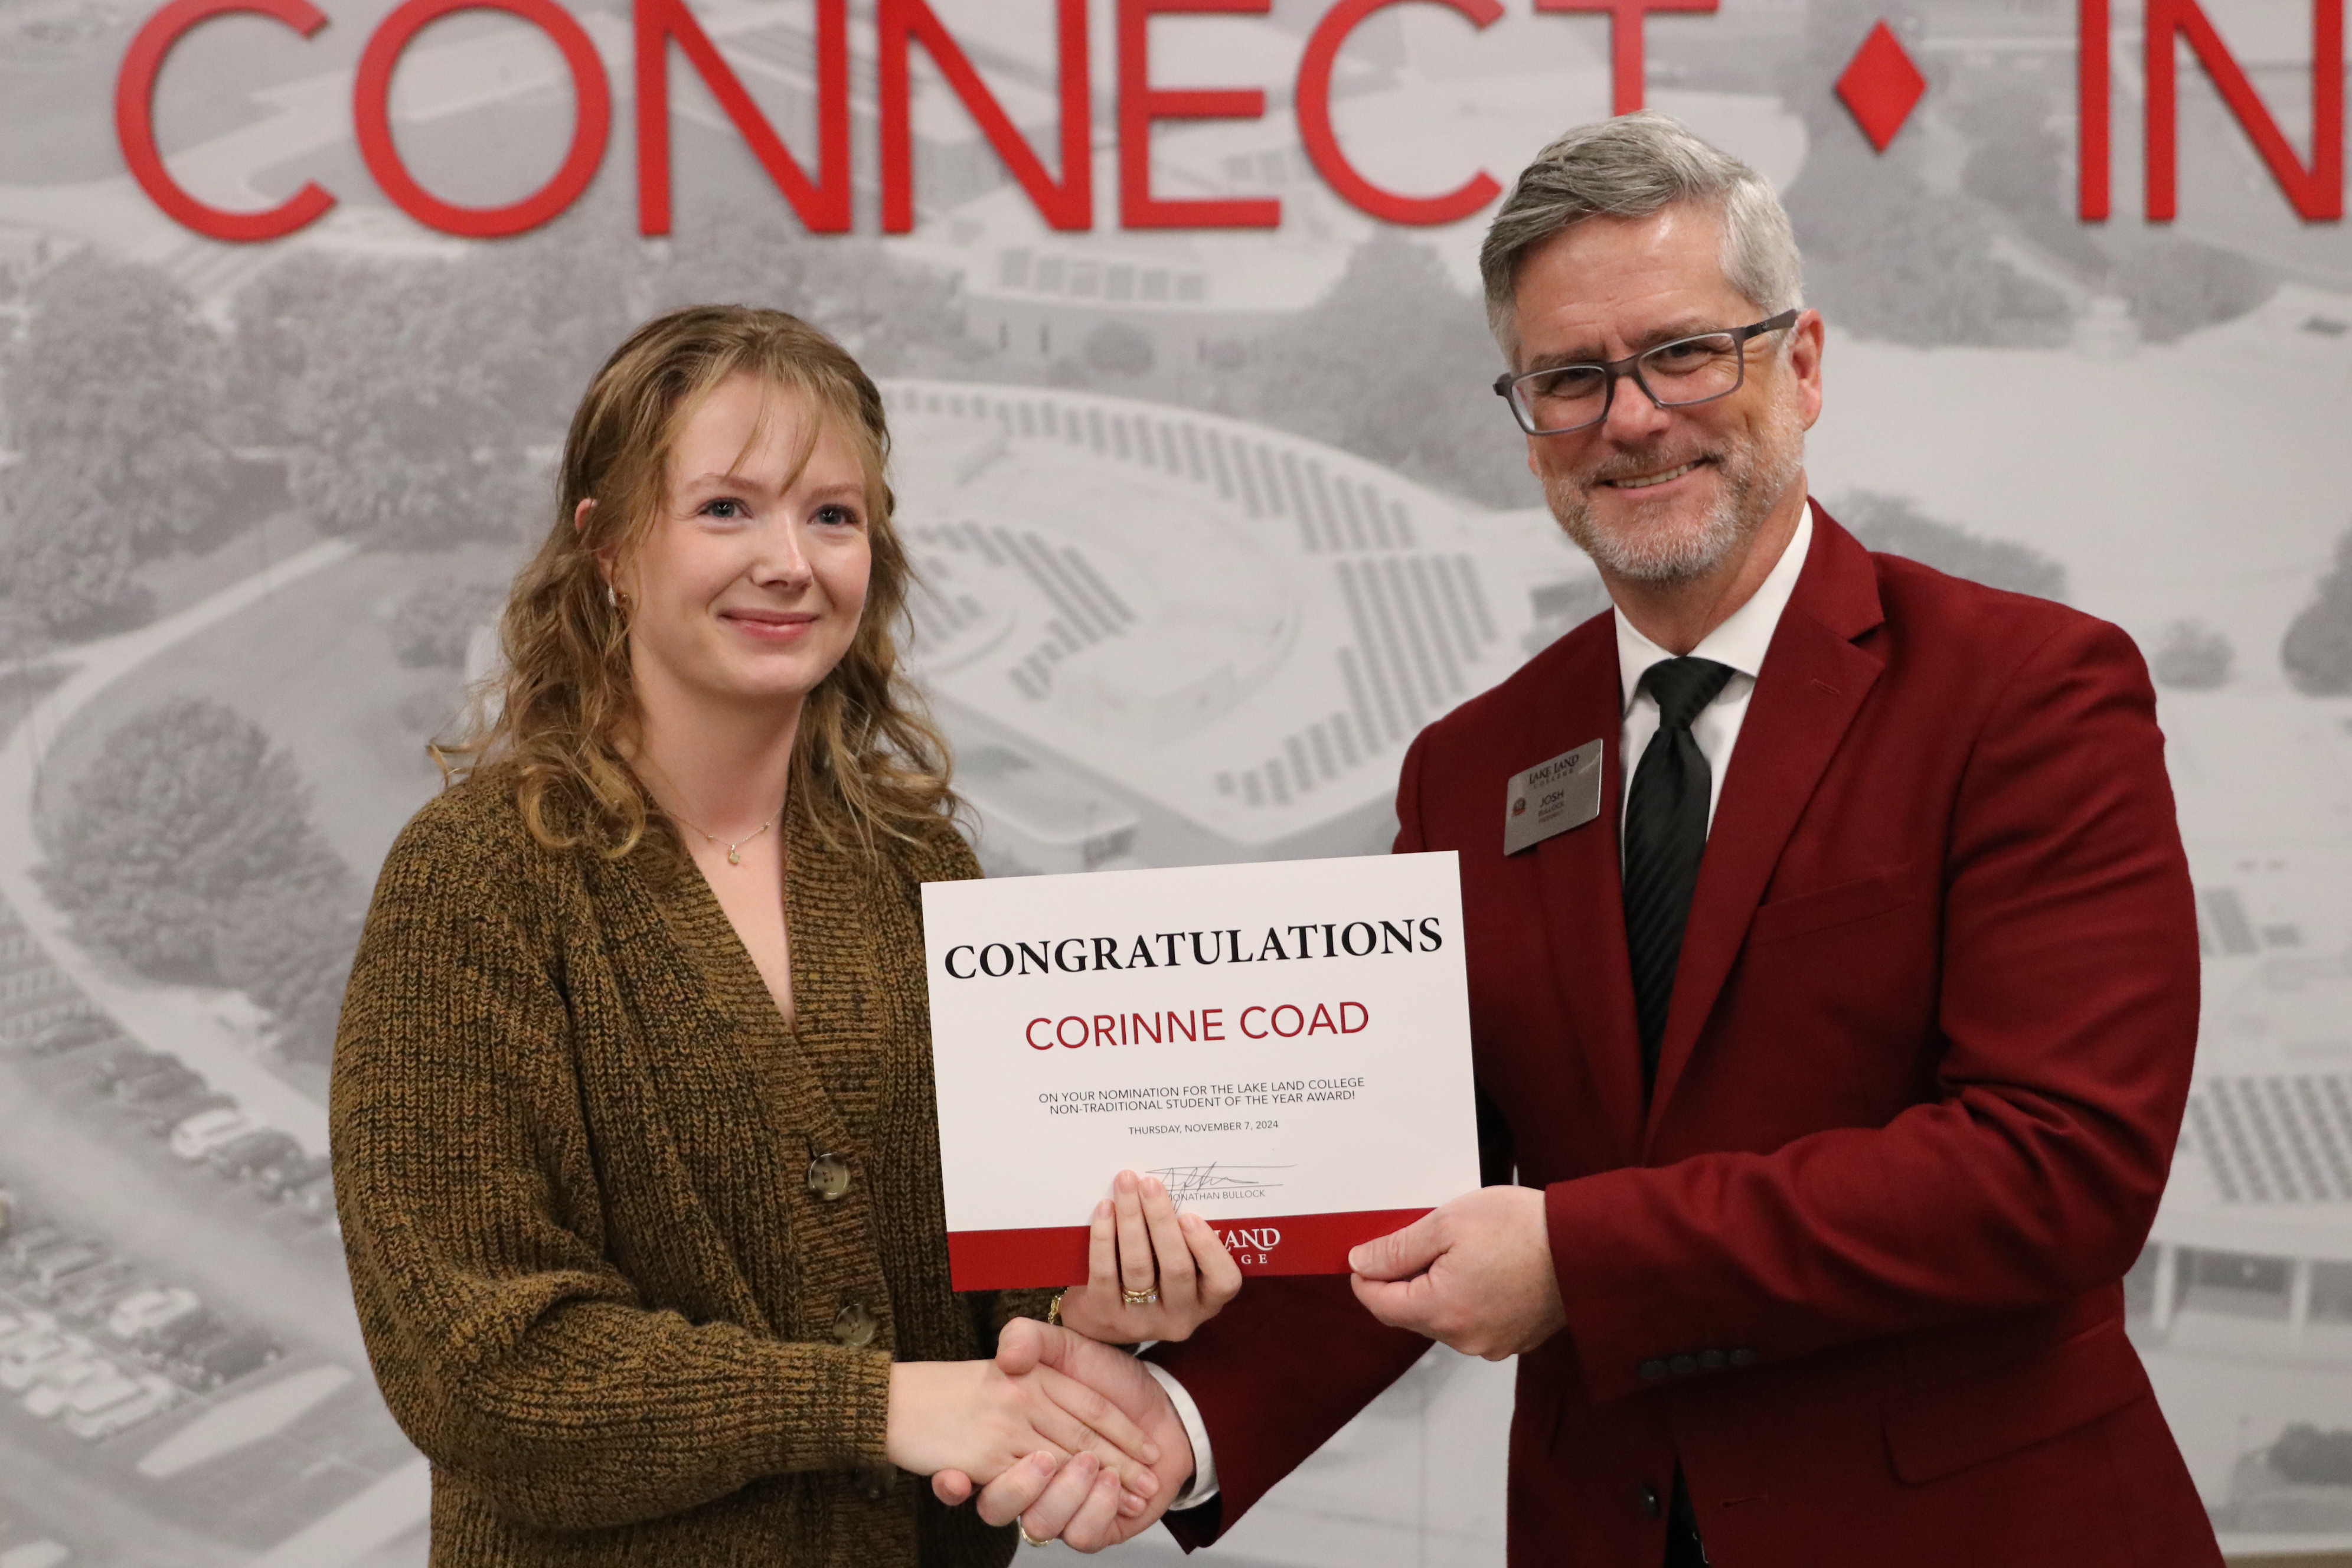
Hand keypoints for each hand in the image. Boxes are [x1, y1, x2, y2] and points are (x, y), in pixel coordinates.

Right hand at [931, 1319, 1193, 1550]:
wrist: (1171, 1402)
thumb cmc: (1112, 1374)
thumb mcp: (1065, 1345)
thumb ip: (1027, 1338)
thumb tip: (1007, 1358)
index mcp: (1015, 1433)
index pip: (999, 1449)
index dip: (998, 1448)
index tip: (1009, 1435)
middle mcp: (1031, 1475)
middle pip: (1019, 1491)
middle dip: (1042, 1478)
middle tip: (1069, 1459)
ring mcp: (1059, 1503)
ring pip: (1041, 1523)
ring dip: (1068, 1496)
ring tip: (1097, 1469)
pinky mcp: (1088, 1526)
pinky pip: (1080, 1535)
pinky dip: (1096, 1511)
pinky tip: (1115, 1488)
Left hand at [1058, 1171, 1242, 1343]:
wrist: (1103, 1320)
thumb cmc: (1153, 1277)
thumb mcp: (1177, 1268)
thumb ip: (1185, 1241)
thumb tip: (1170, 1188)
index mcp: (1206, 1301)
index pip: (1223, 1281)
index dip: (1208, 1249)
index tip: (1190, 1216)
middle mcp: (1179, 1317)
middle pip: (1176, 1268)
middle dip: (1161, 1219)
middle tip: (1149, 1183)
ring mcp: (1141, 1322)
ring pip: (1138, 1265)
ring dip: (1131, 1218)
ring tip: (1126, 1184)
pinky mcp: (1106, 1316)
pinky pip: (1105, 1272)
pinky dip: (1104, 1236)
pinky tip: (1104, 1209)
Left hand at [1348, 1185, 1565, 1359]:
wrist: (1588, 1246)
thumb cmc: (1523, 1229)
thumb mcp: (1447, 1223)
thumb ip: (1397, 1248)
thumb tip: (1362, 1263)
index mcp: (1441, 1312)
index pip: (1380, 1304)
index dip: (1366, 1276)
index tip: (1366, 1253)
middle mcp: (1464, 1339)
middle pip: (1411, 1313)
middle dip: (1406, 1278)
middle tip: (1419, 1238)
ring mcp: (1492, 1343)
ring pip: (1444, 1316)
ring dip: (1439, 1287)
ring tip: (1461, 1248)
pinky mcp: (1515, 1338)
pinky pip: (1475, 1320)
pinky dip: (1469, 1296)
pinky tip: (1486, 1266)